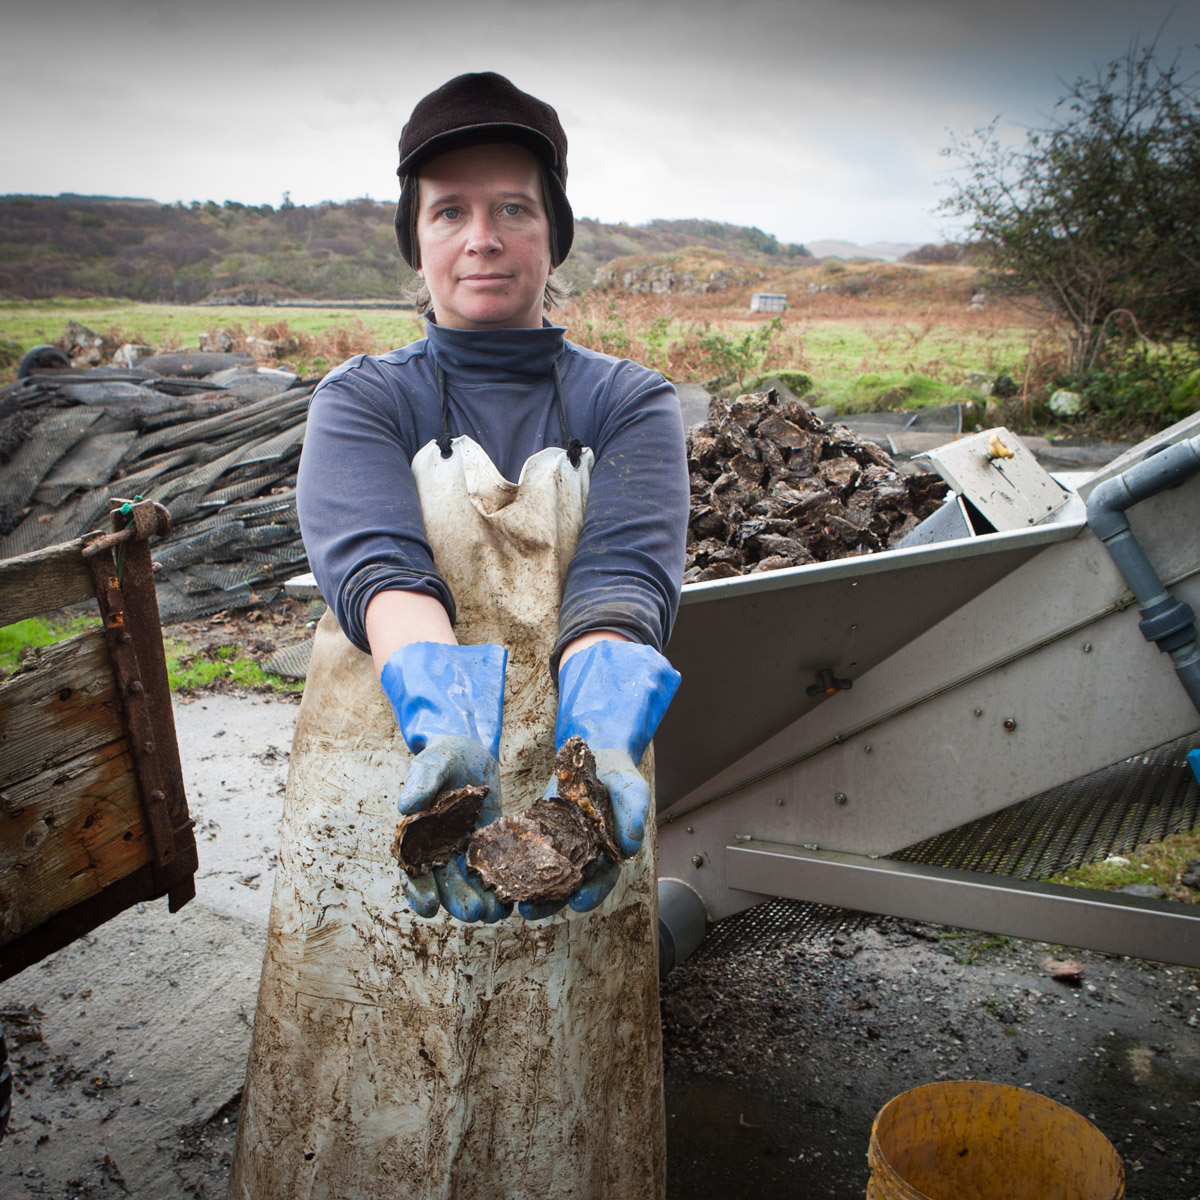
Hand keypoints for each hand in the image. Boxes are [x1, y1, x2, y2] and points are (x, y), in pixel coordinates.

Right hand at [381, 642, 511, 922]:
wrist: (473, 752)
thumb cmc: (446, 756)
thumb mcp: (434, 761)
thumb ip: (421, 780)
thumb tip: (405, 806)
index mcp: (419, 838)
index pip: (414, 870)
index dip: (419, 890)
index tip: (427, 905)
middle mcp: (441, 852)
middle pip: (447, 884)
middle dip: (458, 901)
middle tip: (473, 914)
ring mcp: (468, 853)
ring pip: (473, 885)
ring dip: (483, 901)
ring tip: (496, 913)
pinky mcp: (493, 849)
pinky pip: (497, 872)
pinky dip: (505, 886)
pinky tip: (517, 898)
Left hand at [522, 640, 679, 919]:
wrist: (590, 753)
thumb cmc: (616, 774)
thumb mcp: (631, 787)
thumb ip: (634, 813)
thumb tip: (630, 847)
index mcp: (607, 853)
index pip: (601, 879)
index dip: (592, 893)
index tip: (579, 903)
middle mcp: (581, 857)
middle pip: (565, 887)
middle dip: (549, 902)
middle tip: (529, 913)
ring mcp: (557, 847)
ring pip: (541, 876)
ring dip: (524, 890)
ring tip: (507, 901)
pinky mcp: (536, 833)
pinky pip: (522, 852)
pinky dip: (509, 862)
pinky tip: (492, 868)